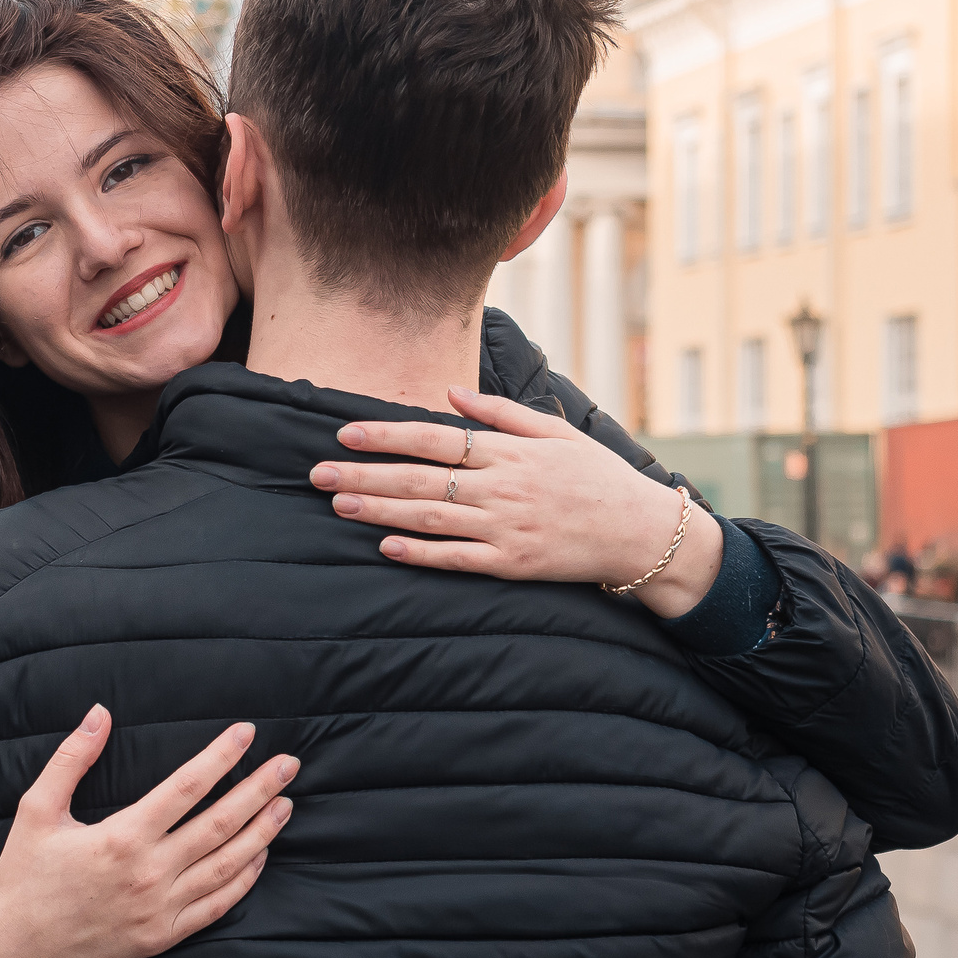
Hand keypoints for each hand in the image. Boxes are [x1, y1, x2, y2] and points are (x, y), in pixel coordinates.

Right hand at [0, 706, 297, 957]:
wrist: (12, 948)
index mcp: (122, 837)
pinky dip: (243, 880)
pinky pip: (215, 906)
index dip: (222, 757)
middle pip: (220, 824)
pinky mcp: (161, 938)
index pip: (188, 787)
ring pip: (227, 866)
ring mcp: (159, 910)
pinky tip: (259, 856)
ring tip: (285, 804)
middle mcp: (149, 874)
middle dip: (259, 789)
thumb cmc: (22, 874)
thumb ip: (71, 758)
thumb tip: (99, 712)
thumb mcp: (37, 808)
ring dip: (261, 833)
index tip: (247, 733)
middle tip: (289, 764)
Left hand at [309, 385, 725, 618]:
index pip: (433, 437)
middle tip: (317, 474)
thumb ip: (499, 412)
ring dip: (380, 511)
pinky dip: (420, 553)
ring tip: (339, 505)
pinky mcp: (512, 565)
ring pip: (430, 517)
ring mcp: (505, 528)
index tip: (344, 433)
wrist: (640, 531)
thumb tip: (448, 392)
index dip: (385, 434)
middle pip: (420, 478)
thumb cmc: (596, 477)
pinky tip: (385, 547)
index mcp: (508, 451)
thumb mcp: (555, 431)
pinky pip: (457, 559)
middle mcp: (501, 487)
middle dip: (364, 474)